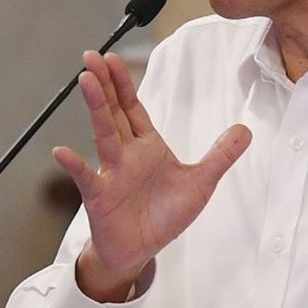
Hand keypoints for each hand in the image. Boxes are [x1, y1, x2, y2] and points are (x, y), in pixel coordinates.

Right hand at [54, 51, 250, 302]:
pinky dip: (74, 165)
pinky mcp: (100, 197)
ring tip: (86, 81)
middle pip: (114, 112)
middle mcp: (125, 155)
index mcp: (146, 146)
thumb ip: (220, 155)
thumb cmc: (163, 216)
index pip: (133, 108)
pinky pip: (86, 178)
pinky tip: (62, 152)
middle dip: (105, 84)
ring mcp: (111, 174)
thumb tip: (245, 130)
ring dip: (95, 108)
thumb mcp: (200, 183)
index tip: (113, 59)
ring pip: (102, 134)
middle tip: (91, 56)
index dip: (123, 83)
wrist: (140, 250)